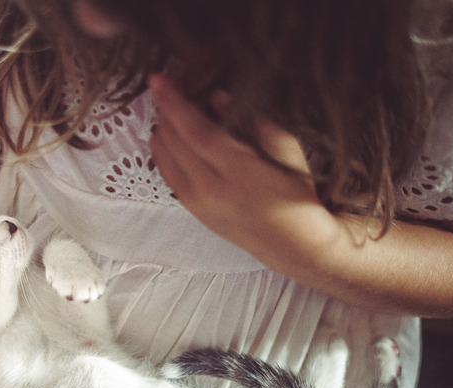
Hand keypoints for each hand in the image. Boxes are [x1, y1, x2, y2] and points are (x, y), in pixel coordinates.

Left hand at [148, 73, 335, 260]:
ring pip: (163, 157)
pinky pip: (166, 173)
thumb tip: (216, 96)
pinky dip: (162, 151)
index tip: (158, 79)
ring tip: (171, 109)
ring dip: (162, 129)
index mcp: (236, 170)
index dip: (173, 102)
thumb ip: (251, 119)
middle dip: (166, 109)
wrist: (291, 244)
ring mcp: (196, 203)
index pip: (193, 130)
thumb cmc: (295, 192)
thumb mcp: (285, 149)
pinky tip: (168, 136)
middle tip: (169, 87)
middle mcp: (210, 189)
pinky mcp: (191, 211)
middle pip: (173, 141)